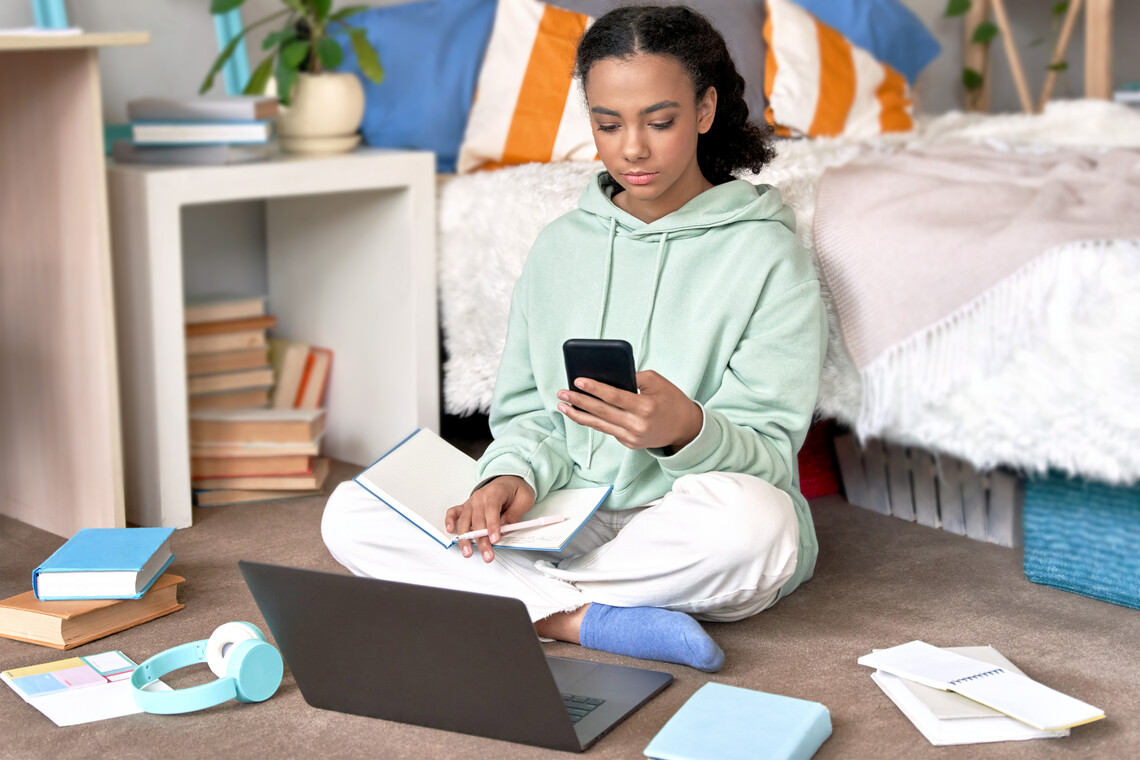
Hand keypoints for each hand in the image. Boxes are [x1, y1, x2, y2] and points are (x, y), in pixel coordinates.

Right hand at [444, 475, 534, 562]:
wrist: (507, 481)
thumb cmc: (515, 489)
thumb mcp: (524, 499)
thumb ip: (514, 514)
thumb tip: (505, 528)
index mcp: (495, 492)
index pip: (491, 510)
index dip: (493, 526)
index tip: (495, 540)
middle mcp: (480, 497)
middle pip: (478, 521)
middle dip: (482, 540)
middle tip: (487, 554)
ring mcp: (471, 502)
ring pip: (464, 521)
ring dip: (465, 538)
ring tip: (468, 552)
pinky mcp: (466, 507)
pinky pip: (453, 512)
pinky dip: (449, 520)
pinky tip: (451, 530)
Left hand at [557, 370, 701, 452]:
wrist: (685, 428)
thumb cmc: (671, 400)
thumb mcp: (657, 382)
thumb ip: (633, 378)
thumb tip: (606, 378)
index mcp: (646, 407)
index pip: (614, 397)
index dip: (595, 389)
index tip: (577, 380)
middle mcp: (637, 425)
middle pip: (602, 412)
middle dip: (579, 402)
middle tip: (562, 392)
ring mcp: (632, 437)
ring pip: (599, 425)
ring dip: (578, 415)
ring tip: (562, 405)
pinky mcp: (629, 444)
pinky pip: (608, 430)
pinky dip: (593, 421)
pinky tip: (580, 413)